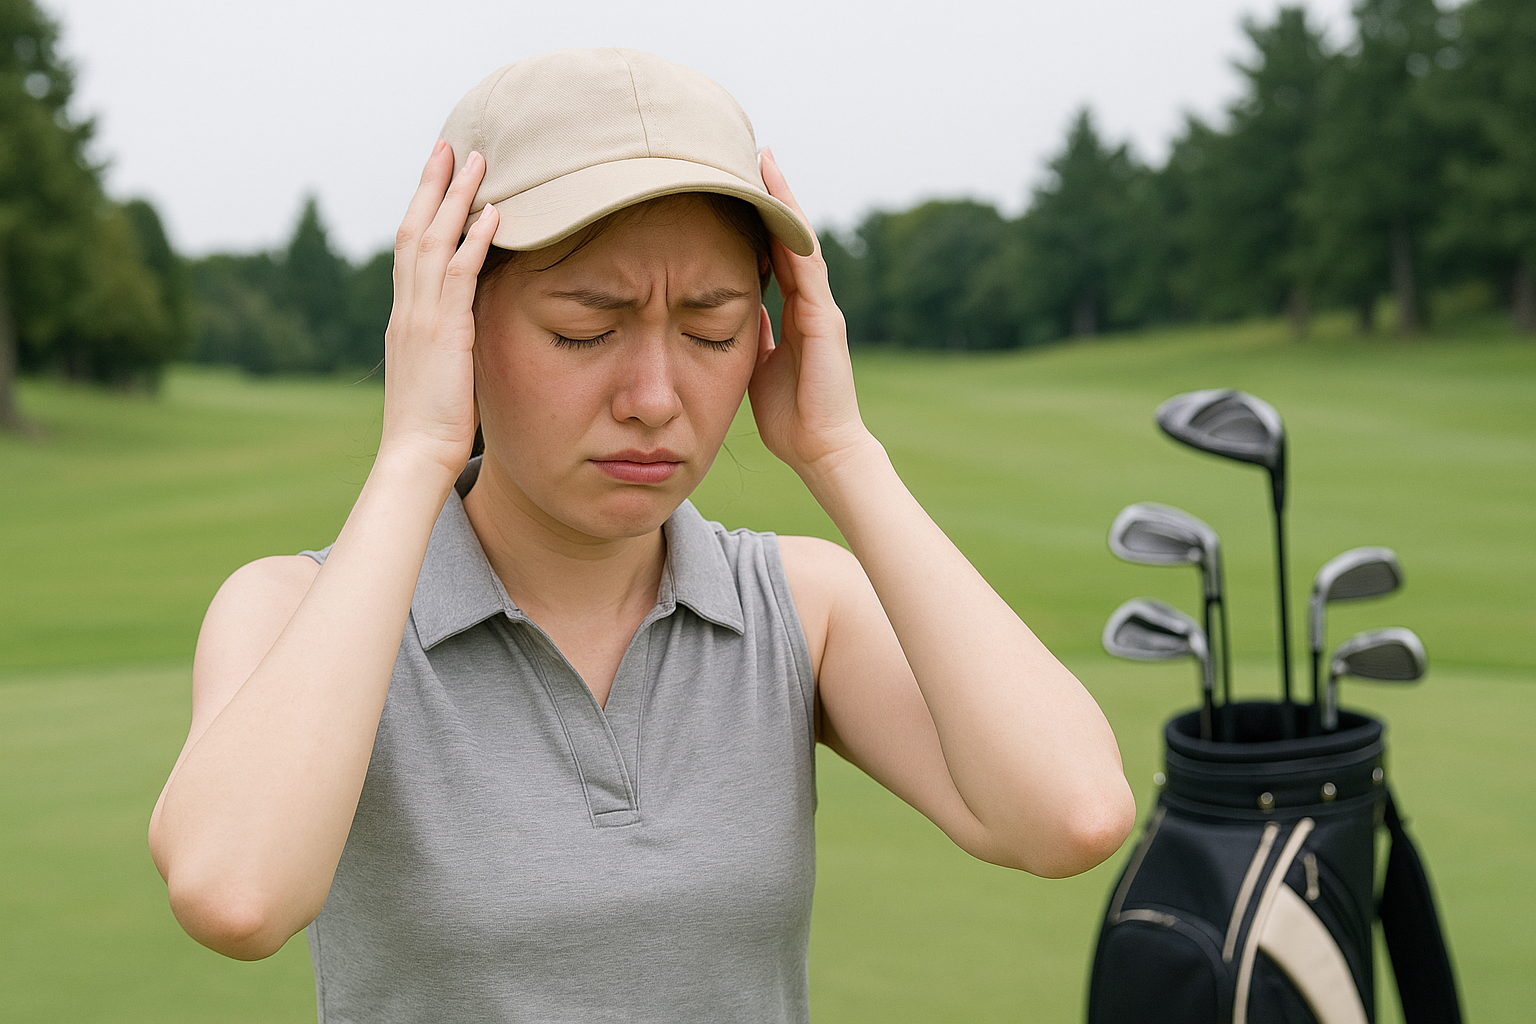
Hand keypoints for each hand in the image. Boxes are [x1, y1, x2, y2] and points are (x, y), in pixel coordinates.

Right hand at [378, 141, 498, 477]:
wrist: (414, 458)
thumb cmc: (430, 431)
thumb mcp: (438, 379)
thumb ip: (448, 351)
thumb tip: (465, 342)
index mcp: (405, 320)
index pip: (411, 252)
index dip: (424, 211)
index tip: (438, 179)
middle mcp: (407, 310)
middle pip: (415, 230)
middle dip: (433, 186)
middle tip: (449, 146)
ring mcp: (421, 318)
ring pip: (434, 241)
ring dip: (456, 198)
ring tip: (477, 160)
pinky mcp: (443, 333)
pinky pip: (459, 275)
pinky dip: (475, 240)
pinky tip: (494, 214)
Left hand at [748, 150, 874, 481]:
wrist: (821, 450)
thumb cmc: (791, 417)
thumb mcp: (759, 365)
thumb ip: (753, 334)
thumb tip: (735, 309)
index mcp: (794, 314)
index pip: (775, 256)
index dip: (759, 221)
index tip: (738, 186)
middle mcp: (811, 304)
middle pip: (789, 239)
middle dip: (772, 198)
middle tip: (753, 153)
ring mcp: (822, 309)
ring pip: (801, 243)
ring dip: (784, 203)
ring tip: (766, 161)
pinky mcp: (826, 320)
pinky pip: (809, 268)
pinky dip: (794, 235)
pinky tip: (779, 206)